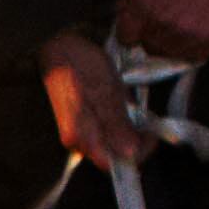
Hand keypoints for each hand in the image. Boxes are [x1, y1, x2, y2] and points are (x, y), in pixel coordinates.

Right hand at [39, 27, 148, 167]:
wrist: (56, 44)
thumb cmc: (80, 65)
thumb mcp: (105, 91)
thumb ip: (116, 123)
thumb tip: (130, 153)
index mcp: (82, 136)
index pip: (113, 164)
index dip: (136, 153)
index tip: (151, 132)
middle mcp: (77, 141)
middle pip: (113, 154)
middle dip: (133, 138)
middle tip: (145, 113)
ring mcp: (77, 132)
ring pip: (110, 142)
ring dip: (127, 127)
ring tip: (131, 102)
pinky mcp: (80, 121)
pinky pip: (104, 130)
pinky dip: (119, 119)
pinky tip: (121, 100)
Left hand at [112, 0, 208, 66]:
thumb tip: (126, 20)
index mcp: (143, 4)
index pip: (125, 37)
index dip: (133, 31)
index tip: (140, 29)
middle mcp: (160, 24)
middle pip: (147, 46)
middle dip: (154, 35)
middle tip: (170, 19)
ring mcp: (183, 37)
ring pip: (168, 53)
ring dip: (174, 42)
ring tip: (187, 21)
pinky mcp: (205, 44)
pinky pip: (190, 57)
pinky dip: (192, 46)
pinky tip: (199, 27)